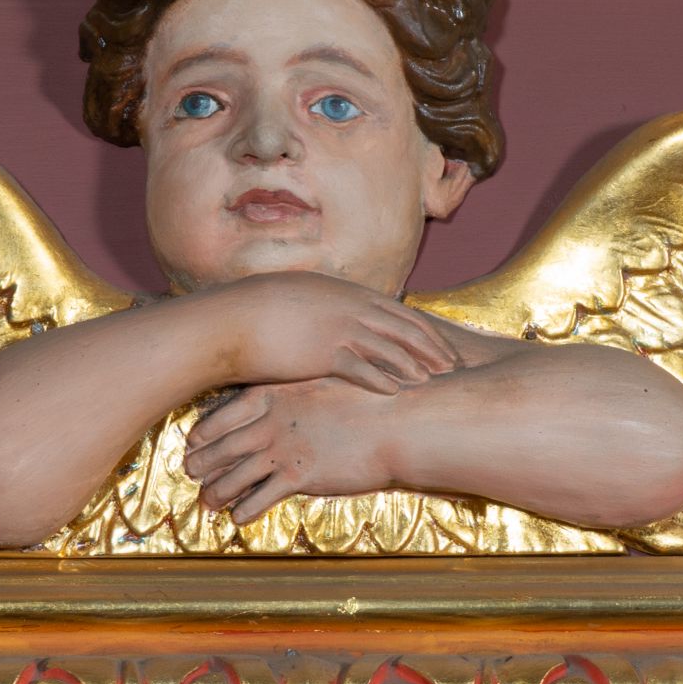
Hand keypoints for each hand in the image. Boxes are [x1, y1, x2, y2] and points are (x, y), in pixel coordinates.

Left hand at [184, 378, 407, 522]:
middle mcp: (271, 422)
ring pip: (234, 477)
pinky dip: (245, 510)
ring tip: (207, 502)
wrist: (398, 421)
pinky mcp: (299, 477)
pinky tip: (238, 517)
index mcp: (274, 394)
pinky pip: (260, 498)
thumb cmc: (367, 398)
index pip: (224, 414)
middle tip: (189, 473)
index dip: (204, 432)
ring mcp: (283, 450)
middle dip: (202, 463)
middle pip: (222, 447)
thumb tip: (285, 398)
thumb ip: (298, 392)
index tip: (193, 442)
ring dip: (216, 492)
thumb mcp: (325, 382)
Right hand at [200, 272, 458, 393]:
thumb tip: (333, 317)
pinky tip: (401, 391)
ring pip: (390, 346)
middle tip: (454, 363)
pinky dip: (385, 379)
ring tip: (437, 380)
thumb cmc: (255, 312)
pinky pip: (363, 367)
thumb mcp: (297, 300)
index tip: (439, 341)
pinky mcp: (323, 351)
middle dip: (431, 346)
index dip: (420, 328)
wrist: (228, 319)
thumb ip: (323, 308)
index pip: (394, 309)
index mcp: (343, 292)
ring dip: (416, 364)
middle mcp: (347, 305)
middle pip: (402, 326)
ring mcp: (337, 327)